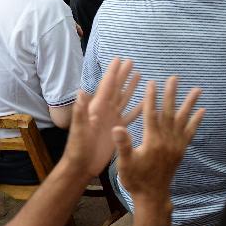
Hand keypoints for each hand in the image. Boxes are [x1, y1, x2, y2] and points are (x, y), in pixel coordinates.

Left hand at [61, 58, 141, 177]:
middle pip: (117, 88)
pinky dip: (138, 108)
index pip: (107, 86)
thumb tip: (81, 91)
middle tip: (131, 62)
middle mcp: (105, 110)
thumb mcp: (79, 130)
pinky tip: (147, 102)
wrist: (81, 166)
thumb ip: (81, 111)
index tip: (119, 59)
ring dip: (130, 87)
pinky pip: (130, 115)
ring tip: (139, 75)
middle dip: (123, 75)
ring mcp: (112, 119)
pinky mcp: (117, 129)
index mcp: (97, 108)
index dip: (112, 72)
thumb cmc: (78, 148)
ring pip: (124, 99)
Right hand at [112, 76, 203, 203]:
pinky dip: (196, 121)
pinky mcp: (181, 150)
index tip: (152, 82)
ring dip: (189, 103)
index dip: (151, 97)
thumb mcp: (124, 164)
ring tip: (198, 89)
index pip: (151, 114)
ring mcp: (176, 144)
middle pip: (169, 112)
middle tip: (174, 78)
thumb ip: (123, 145)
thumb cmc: (135, 180)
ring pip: (183, 119)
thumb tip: (117, 128)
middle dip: (171, 94)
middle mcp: (167, 140)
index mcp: (152, 141)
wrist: (152, 195)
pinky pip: (190, 132)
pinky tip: (202, 110)